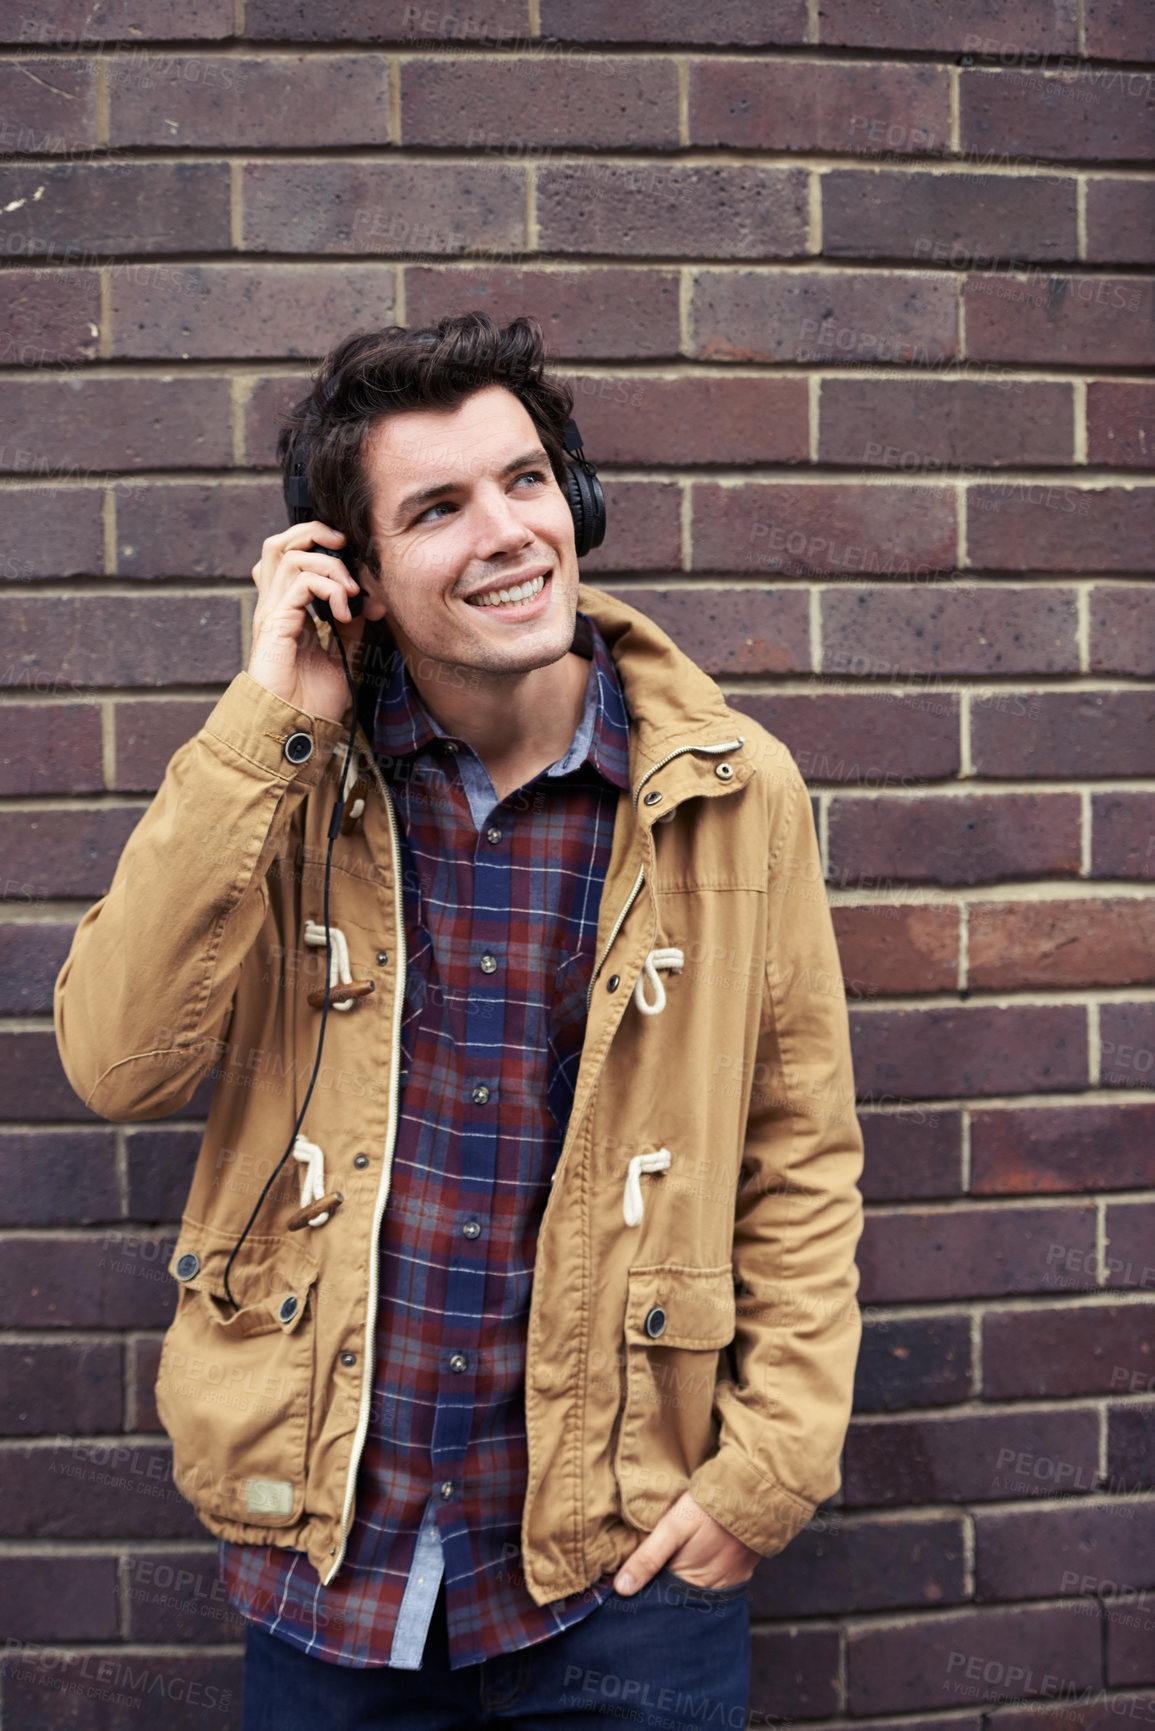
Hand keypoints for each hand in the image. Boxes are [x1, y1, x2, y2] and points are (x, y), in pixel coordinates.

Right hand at [247, 522, 366, 722]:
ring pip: (289, 555)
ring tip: (350, 593)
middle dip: (314, 533)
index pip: (289, 554)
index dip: (317, 543)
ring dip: (329, 566)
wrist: (297, 726)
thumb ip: (349, 624)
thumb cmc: (313, 698)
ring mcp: (271, 613)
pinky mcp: (274, 625)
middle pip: (278, 543)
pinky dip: (328, 589)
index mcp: (285, 609)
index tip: (351, 557)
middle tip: (344, 547)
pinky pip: (298, 584)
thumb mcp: (341, 653)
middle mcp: (273, 605)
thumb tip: (366, 599)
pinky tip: (344, 614)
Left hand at [612, 1490, 759, 1595]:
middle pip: (681, 1599)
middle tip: (646, 1575)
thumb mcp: (673, 1527)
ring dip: (685, 1583)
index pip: (662, 1602)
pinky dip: (704, 1576)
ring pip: (699, 1592)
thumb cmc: (709, 1509)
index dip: (646, 1592)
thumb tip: (621, 1589)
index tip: (628, 1586)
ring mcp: (730, 1584)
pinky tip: (695, 1561)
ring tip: (670, 1566)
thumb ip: (648, 1557)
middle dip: (664, 1591)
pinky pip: (717, 1583)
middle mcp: (713, 1593)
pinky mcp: (741, 1572)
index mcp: (693, 1586)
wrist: (753, 1493)